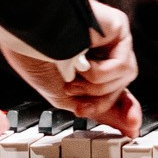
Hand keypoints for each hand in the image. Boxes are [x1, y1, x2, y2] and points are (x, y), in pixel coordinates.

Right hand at [0, 1, 141, 135]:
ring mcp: (112, 38)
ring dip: (97, 87)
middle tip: (75, 97)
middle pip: (121, 87)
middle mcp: (104, 50)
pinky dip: (101, 73)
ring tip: (73, 77)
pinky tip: (83, 61)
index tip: (130, 129)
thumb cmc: (36, 59)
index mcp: (91, 64)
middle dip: (101, 100)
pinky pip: (123, 65)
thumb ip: (98, 111)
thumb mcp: (67, 98)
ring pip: (125, 78)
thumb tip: (130, 130)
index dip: (124, 110)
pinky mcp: (118, 27)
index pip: (118, 90)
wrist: (27, 37)